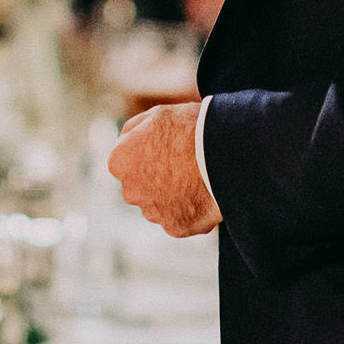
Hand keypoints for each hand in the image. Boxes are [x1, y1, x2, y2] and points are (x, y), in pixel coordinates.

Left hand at [107, 102, 221, 237]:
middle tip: (185, 165)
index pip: (127, 161)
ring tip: (198, 179)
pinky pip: (181, 220)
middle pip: (142, 187)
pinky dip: (190, 211)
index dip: (150, 154)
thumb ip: (133, 131)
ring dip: (173, 197)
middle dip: (158, 179)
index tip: (169, 150)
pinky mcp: (175, 227)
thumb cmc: (191, 128)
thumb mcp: (157, 115)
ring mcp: (153, 212)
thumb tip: (126, 140)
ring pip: (160, 205)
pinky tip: (205, 195)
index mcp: (120, 161)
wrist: (224, 154)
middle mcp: (130, 191)